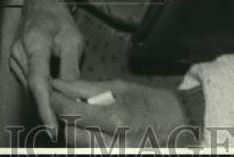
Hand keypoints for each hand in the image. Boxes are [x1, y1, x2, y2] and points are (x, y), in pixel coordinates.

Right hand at [9, 0, 83, 136]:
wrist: (40, 2)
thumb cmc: (58, 18)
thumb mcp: (72, 40)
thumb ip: (71, 69)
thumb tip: (75, 97)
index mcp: (34, 43)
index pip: (38, 82)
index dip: (45, 108)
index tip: (53, 128)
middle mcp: (18, 52)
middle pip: (34, 89)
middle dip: (50, 106)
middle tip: (69, 121)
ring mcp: (13, 57)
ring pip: (30, 88)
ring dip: (46, 97)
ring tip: (64, 102)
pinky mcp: (14, 62)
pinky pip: (28, 82)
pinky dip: (40, 89)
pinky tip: (53, 89)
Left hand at [50, 78, 197, 148]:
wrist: (182, 123)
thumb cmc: (151, 100)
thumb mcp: (120, 87)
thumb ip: (86, 89)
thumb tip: (59, 84)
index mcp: (115, 120)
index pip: (72, 114)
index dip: (56, 102)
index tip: (51, 92)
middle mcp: (114, 145)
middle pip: (71, 136)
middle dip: (66, 119)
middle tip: (68, 105)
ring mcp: (117, 155)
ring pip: (78, 149)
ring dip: (75, 133)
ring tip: (83, 119)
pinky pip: (91, 153)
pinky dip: (87, 143)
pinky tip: (93, 131)